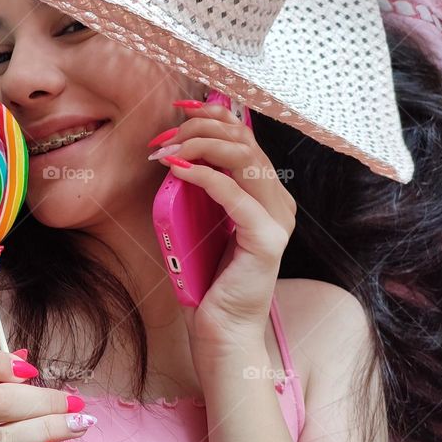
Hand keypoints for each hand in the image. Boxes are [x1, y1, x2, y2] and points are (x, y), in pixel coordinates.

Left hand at [149, 96, 296, 356]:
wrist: (221, 331)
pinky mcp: (267, 239)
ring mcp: (277, 219)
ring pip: (243, 159)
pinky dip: (205, 177)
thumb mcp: (198, 223)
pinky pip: (236, 195)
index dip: (214, 114)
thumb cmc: (207, 281)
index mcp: (266, 193)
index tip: (178, 109)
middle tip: (162, 138)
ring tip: (165, 152)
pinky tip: (178, 171)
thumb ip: (198, 189)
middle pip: (244, 141)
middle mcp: (278, 201)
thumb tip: (175, 153)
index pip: (245, 136)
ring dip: (199, 147)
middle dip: (199, 129)